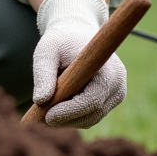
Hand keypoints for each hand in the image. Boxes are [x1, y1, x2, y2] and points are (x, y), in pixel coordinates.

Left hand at [32, 0, 125, 127]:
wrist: (76, 34)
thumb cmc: (61, 41)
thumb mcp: (47, 51)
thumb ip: (43, 74)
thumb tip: (40, 101)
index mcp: (109, 69)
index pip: (93, 100)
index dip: (70, 111)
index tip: (47, 116)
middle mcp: (117, 85)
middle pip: (92, 114)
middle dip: (65, 119)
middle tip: (39, 120)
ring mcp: (116, 95)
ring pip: (89, 119)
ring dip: (67, 121)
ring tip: (43, 114)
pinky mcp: (109, 101)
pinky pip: (89, 117)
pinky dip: (72, 118)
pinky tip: (54, 110)